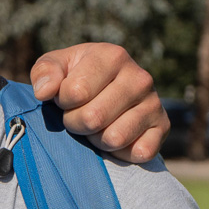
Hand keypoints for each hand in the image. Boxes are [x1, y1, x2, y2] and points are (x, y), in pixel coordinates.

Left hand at [30, 43, 168, 162]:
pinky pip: (138, 153)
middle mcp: (140, 77)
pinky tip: (116, 136)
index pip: (76, 92)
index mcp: (113, 56)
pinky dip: (120, 153)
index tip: (65, 97)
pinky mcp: (163, 127)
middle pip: (93, 119)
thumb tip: (45, 92)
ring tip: (96, 125)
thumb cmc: (75, 77)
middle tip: (78, 115)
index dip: (63, 101)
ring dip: (96, 139)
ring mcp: (155, 103)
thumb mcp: (54, 66)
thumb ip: (45, 73)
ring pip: (113, 138)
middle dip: (75, 123)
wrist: (106, 92)